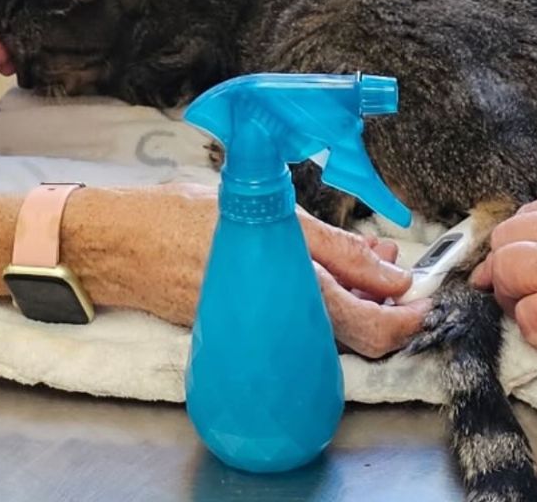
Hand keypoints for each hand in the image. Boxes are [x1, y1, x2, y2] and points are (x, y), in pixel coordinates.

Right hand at [69, 184, 426, 356]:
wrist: (117, 244)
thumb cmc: (178, 213)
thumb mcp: (255, 205)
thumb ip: (323, 239)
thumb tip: (382, 263)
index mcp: (279, 257)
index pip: (359, 294)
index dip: (400, 298)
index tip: (419, 290)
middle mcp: (271, 296)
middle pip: (351, 329)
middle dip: (389, 317)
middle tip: (407, 299)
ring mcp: (256, 318)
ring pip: (325, 331)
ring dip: (357, 313)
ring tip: (370, 286)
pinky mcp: (239, 330)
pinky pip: (293, 329)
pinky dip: (319, 313)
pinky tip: (326, 292)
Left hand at [471, 180, 536, 391]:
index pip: (529, 214)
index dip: (516, 244)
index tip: (515, 265)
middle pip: (509, 237)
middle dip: (502, 267)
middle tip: (515, 293)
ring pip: (509, 269)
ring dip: (510, 296)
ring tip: (528, 313)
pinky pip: (532, 315)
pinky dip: (533, 330)